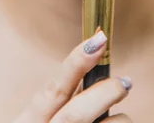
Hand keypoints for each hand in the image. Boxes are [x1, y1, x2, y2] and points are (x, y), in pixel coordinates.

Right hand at [14, 31, 131, 121]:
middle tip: (125, 83)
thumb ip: (61, 100)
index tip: (100, 39)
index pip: (52, 90)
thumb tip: (95, 66)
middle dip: (103, 94)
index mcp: (29, 122)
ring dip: (119, 119)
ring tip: (118, 118)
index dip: (77, 63)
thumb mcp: (41, 119)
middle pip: (75, 114)